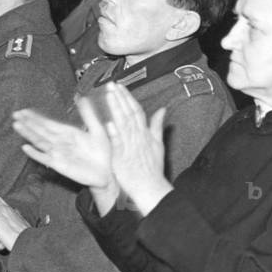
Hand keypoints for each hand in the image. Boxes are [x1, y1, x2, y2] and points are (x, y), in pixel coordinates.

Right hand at [13, 97, 113, 189]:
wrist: (106, 173)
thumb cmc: (101, 153)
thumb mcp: (97, 130)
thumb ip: (88, 115)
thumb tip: (82, 97)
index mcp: (67, 133)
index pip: (48, 123)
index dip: (36, 117)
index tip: (24, 110)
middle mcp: (60, 142)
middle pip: (40, 131)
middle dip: (28, 123)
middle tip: (15, 114)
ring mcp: (58, 154)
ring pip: (40, 142)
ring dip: (28, 134)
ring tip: (17, 125)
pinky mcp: (60, 165)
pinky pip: (45, 158)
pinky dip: (35, 153)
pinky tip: (26, 147)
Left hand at [103, 83, 172, 215]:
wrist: (150, 187)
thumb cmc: (152, 168)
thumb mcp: (159, 144)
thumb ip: (158, 126)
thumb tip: (162, 109)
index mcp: (145, 133)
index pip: (136, 110)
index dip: (128, 97)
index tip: (120, 86)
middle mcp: (138, 137)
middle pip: (129, 113)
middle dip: (120, 98)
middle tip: (112, 84)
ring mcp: (130, 146)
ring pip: (123, 124)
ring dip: (116, 109)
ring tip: (109, 96)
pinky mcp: (122, 157)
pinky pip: (118, 143)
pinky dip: (115, 133)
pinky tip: (109, 123)